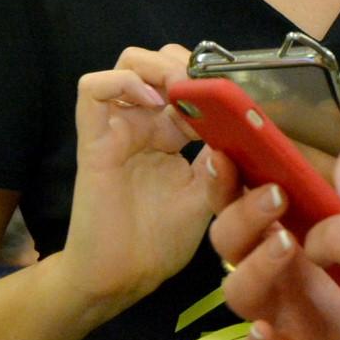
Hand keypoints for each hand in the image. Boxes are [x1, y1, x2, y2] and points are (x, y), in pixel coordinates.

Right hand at [55, 44, 213, 313]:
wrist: (122, 279)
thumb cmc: (161, 241)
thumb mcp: (207, 196)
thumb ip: (224, 162)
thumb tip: (247, 126)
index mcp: (170, 132)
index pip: (187, 82)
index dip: (210, 78)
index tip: (234, 90)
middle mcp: (143, 122)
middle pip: (157, 60)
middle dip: (184, 61)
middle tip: (205, 83)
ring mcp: (117, 128)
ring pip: (127, 64)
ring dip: (157, 65)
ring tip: (181, 88)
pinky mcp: (94, 140)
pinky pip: (92, 91)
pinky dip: (122, 82)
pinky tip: (151, 100)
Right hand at [209, 139, 339, 339]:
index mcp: (274, 219)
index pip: (232, 193)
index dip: (220, 176)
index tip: (223, 156)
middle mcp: (263, 259)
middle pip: (226, 237)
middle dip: (243, 214)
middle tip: (277, 197)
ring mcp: (274, 303)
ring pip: (238, 289)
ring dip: (255, 266)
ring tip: (287, 245)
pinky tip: (267, 332)